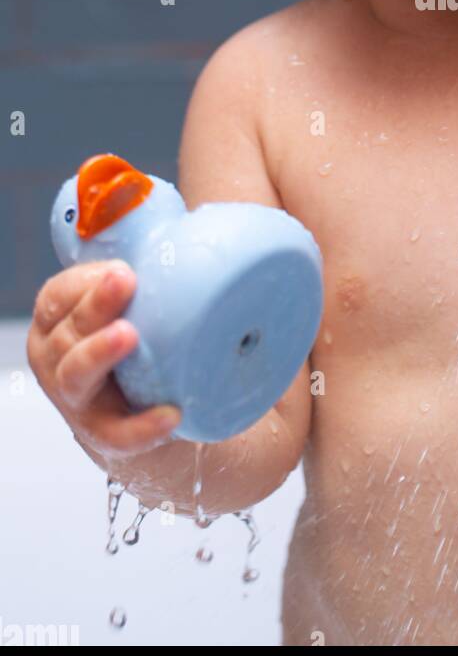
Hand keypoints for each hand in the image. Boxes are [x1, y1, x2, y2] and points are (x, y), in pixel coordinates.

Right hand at [27, 261, 181, 458]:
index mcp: (61, 321)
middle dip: (93, 305)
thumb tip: (200, 218)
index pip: (58, 296)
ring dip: (99, 353)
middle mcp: (59, 359)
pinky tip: (170, 414)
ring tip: (129, 335)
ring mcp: (78, 401)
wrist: (152, 416)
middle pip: (67, 330)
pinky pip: (118, 436)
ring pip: (76, 376)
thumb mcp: (138, 302)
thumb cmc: (141, 345)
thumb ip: (153, 266)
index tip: (121, 268)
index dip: (83, 281)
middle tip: (125, 281)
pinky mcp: (106, 437)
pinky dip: (141, 427)